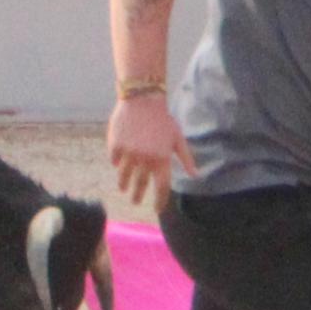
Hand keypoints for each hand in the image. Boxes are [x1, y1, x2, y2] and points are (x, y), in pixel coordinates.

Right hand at [105, 91, 184, 207]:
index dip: (160, 201)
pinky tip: (118, 164)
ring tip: (123, 188)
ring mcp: (129, 152)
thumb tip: (195, 175)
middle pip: (140, 184)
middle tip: (135, 202)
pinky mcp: (116, 145)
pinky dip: (117, 162)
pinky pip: (115, 159)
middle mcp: (145, 158)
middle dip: (137, 195)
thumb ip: (186, 158)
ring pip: (124, 175)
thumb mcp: (177, 138)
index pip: (161, 187)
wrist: (142, 99)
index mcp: (162, 158)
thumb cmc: (162, 119)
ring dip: (124, 184)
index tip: (157, 209)